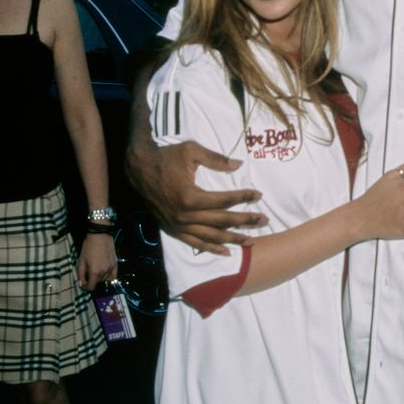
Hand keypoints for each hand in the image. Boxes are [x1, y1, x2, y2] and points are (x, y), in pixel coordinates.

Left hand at [78, 233, 116, 291]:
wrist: (100, 235)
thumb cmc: (88, 247)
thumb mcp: (81, 261)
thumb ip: (80, 274)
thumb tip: (81, 284)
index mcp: (95, 272)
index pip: (91, 287)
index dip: (85, 287)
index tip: (83, 284)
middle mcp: (104, 272)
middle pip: (98, 283)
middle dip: (92, 281)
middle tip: (88, 274)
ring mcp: (111, 268)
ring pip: (105, 280)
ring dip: (99, 278)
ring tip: (95, 270)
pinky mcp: (115, 264)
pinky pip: (113, 276)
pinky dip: (109, 277)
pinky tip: (104, 273)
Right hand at [126, 137, 266, 254]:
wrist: (138, 169)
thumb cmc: (166, 157)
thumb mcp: (191, 151)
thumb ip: (216, 159)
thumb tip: (238, 165)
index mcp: (191, 197)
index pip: (224, 200)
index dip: (243, 197)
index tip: (258, 195)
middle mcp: (185, 216)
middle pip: (222, 221)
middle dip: (245, 221)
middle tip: (264, 220)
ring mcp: (179, 225)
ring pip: (211, 236)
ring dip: (232, 239)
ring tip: (252, 240)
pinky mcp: (173, 229)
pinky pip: (194, 243)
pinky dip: (211, 248)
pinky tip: (226, 252)